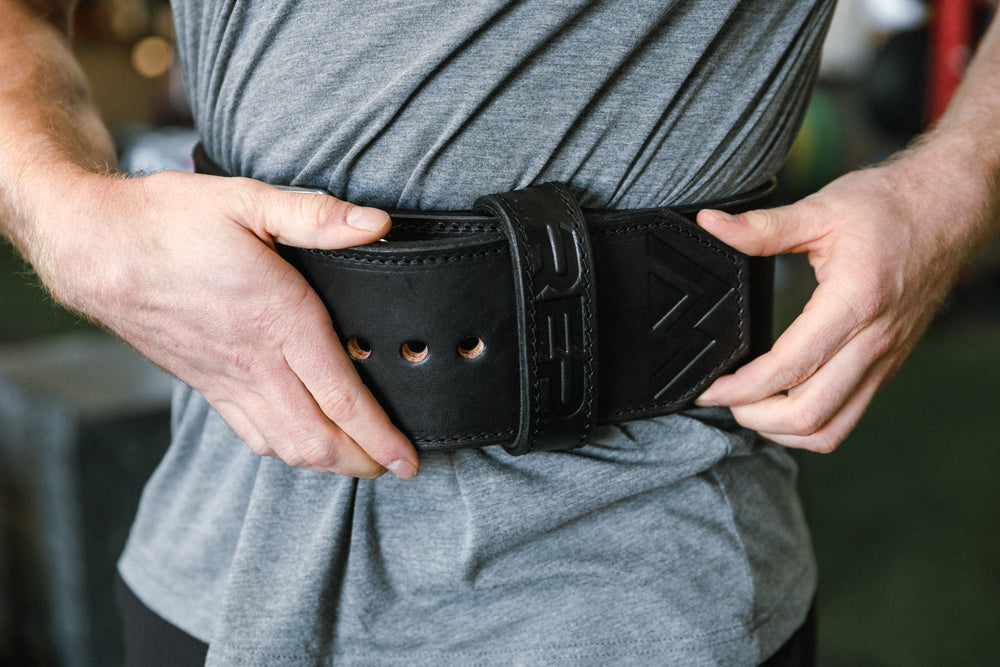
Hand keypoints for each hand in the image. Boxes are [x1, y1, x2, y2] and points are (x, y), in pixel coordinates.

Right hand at [40, 170, 417, 477]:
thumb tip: (377, 223)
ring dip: (328, 463)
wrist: (94, 247)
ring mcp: (228, 379)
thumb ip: (316, 216)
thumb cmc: (167, 222)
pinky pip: (252, 434)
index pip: (343, 398)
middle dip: (364, 461)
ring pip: (286, 445)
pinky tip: (302, 444)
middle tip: (399, 467)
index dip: (381, 436)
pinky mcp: (207, 384)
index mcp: (279, 320)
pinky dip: (286, 450)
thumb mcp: (246, 200)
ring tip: (362, 462)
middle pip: (319, 438)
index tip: (409, 459)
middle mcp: (256, 361)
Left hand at [695, 147, 991, 452]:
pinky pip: (847, 415)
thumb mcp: (821, 208)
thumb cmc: (889, 207)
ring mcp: (883, 359)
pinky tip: (780, 401)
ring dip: (783, 430)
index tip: (709, 388)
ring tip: (748, 408)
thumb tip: (709, 224)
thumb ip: (762, 226)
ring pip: (832, 429)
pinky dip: (809, 423)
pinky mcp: (887, 366)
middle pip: (810, 415)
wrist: (950, 209)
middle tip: (722, 401)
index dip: (742, 388)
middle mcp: (873, 341)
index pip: (790, 368)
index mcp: (854, 302)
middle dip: (755, 417)